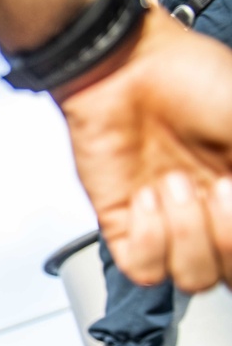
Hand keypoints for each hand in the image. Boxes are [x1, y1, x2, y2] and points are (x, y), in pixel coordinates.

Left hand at [53, 7, 231, 291]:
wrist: (127, 66)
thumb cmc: (193, 79)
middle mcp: (209, 215)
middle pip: (228, 277)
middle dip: (228, 239)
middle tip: (220, 187)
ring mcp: (166, 222)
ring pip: (192, 278)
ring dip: (187, 232)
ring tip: (172, 183)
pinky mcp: (123, 224)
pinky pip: (142, 269)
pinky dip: (149, 239)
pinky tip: (145, 197)